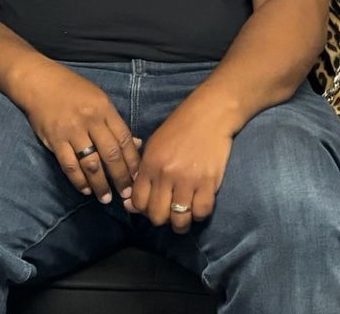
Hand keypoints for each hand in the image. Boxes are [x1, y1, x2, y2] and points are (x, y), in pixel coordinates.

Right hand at [10, 61, 139, 204]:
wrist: (39, 80)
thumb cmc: (72, 89)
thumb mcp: (98, 98)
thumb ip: (115, 122)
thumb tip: (136, 144)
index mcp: (104, 108)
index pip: (124, 139)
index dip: (133, 161)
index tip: (138, 178)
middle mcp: (90, 120)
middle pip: (110, 154)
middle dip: (120, 177)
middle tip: (126, 194)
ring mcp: (71, 130)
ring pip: (91, 163)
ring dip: (100, 184)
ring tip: (106, 197)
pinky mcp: (54, 139)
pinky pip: (69, 165)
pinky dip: (78, 180)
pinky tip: (85, 189)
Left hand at [123, 94, 231, 233]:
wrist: (210, 114)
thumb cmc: (180, 128)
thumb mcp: (154, 145)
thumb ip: (142, 174)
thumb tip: (130, 204)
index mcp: (149, 164)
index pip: (138, 202)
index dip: (143, 210)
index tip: (152, 206)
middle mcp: (166, 174)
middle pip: (157, 216)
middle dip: (161, 220)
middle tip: (168, 213)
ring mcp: (188, 180)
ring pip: (179, 219)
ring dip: (181, 224)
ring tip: (183, 218)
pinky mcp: (208, 182)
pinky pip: (201, 212)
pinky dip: (199, 215)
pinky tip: (198, 207)